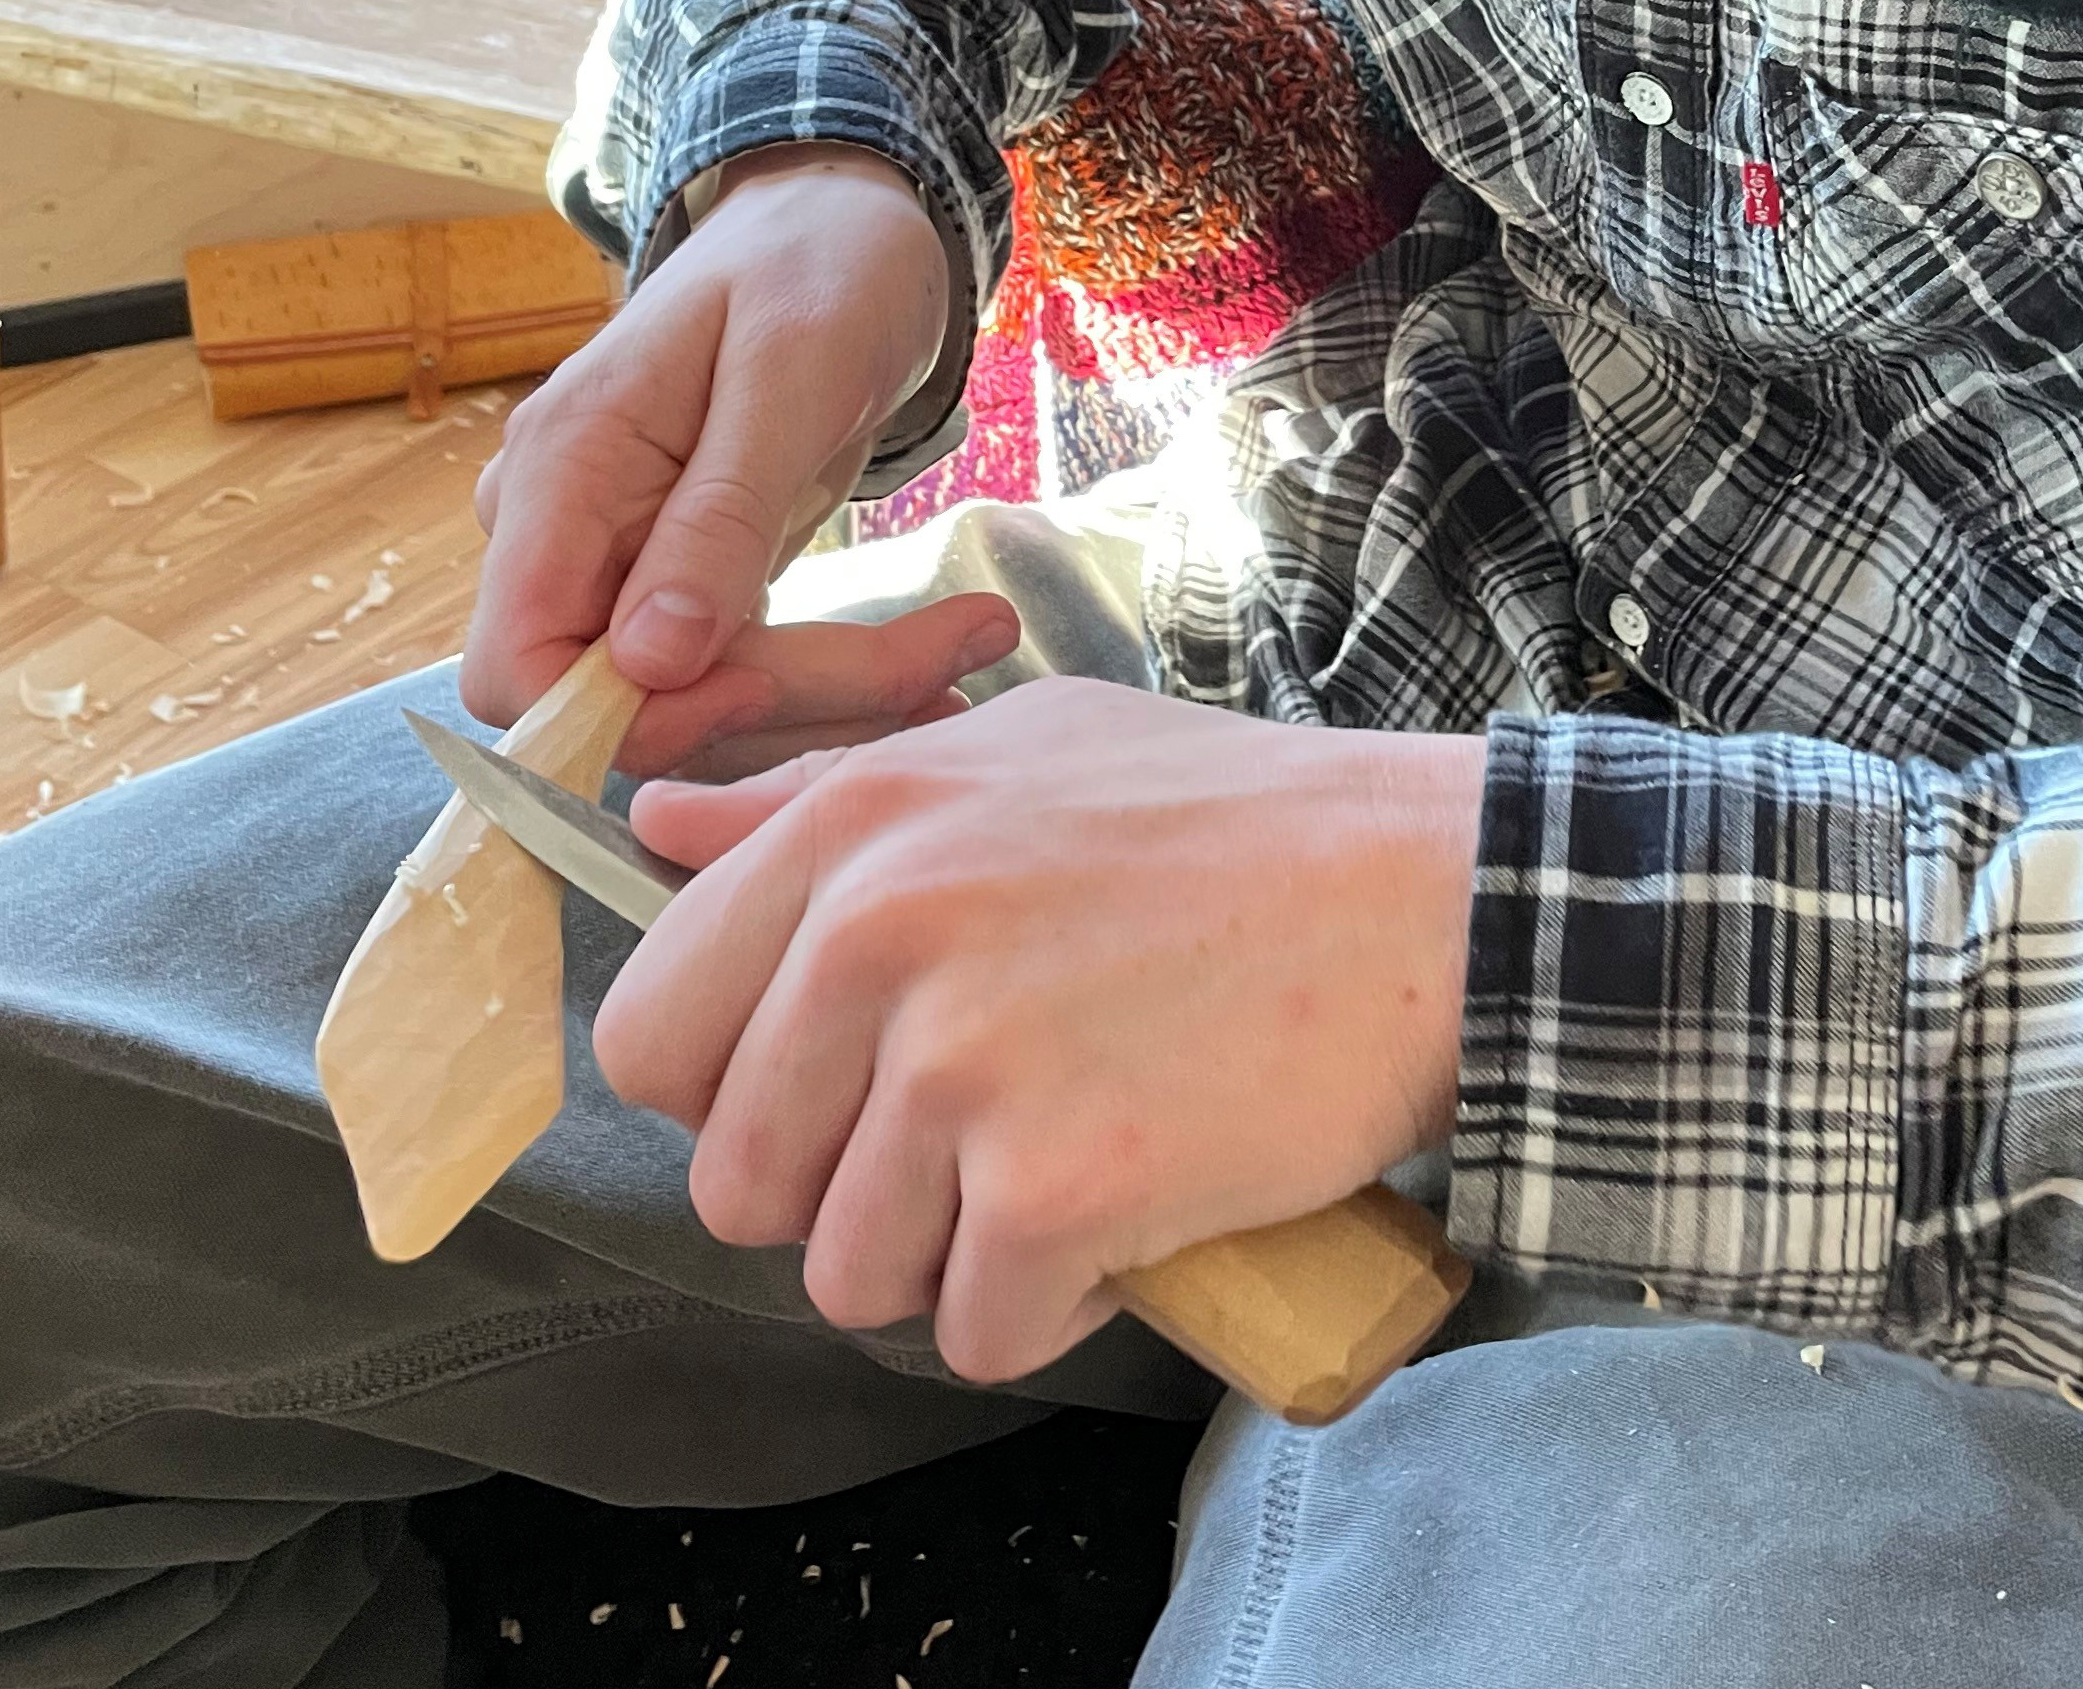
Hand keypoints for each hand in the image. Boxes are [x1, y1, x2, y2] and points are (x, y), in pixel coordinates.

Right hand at [465, 143, 999, 776]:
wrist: (842, 229)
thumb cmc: (816, 268)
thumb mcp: (788, 376)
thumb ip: (716, 518)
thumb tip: (646, 664)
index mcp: (560, 472)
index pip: (515, 669)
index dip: (624, 714)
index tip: (767, 680)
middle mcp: (568, 533)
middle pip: (624, 706)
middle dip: (778, 709)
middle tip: (941, 671)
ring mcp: (621, 564)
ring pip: (697, 710)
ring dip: (829, 706)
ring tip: (965, 650)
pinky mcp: (685, 585)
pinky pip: (740, 679)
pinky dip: (833, 689)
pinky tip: (932, 662)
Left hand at [593, 680, 1487, 1381]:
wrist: (1431, 896)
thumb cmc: (1236, 825)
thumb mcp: (1014, 752)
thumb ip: (819, 797)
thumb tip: (653, 828)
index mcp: (848, 832)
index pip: (651, 1033)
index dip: (733, 1098)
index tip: (836, 1100)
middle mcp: (875, 940)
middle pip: (738, 1184)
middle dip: (844, 1201)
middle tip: (975, 1156)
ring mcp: (961, 1066)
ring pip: (851, 1277)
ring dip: (954, 1265)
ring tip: (1067, 1181)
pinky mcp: (1053, 1186)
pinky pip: (979, 1331)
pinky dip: (1055, 1311)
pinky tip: (1129, 1230)